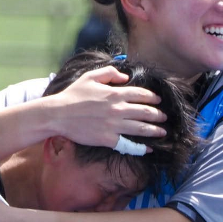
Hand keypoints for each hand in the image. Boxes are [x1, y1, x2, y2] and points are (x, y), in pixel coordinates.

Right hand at [45, 65, 166, 149]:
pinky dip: (141, 148)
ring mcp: (114, 125)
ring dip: (155, 130)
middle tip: (164, 117)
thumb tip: (125, 77)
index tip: (158, 101)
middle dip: (158, 115)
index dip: (153, 98)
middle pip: (145, 112)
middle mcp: (118, 109)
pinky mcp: (109, 139)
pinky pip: (129, 145)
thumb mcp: (90, 76)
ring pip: (141, 129)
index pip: (141, 94)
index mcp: (115, 94)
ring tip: (162, 132)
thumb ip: (109, 73)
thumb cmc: (72, 95)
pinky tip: (148, 149)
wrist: (58, 115)